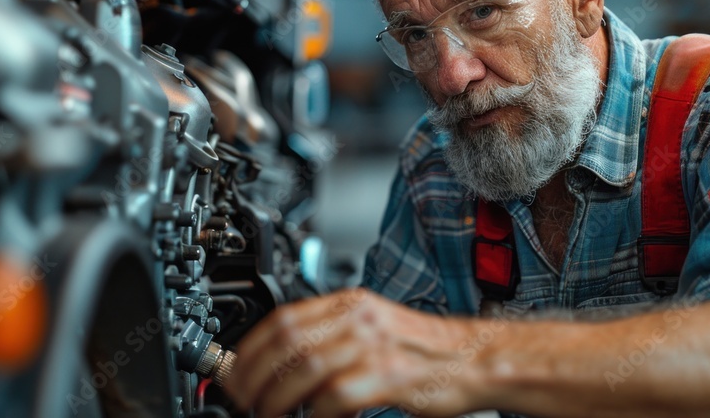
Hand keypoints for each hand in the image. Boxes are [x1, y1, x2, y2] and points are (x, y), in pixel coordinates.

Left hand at [224, 288, 483, 417]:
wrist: (475, 359)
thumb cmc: (424, 351)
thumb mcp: (371, 330)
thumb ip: (330, 339)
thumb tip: (281, 364)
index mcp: (350, 303)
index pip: (284, 317)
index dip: (249, 348)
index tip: (233, 373)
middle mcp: (359, 318)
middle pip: (287, 340)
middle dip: (254, 375)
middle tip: (242, 401)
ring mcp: (376, 344)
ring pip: (305, 368)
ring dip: (277, 399)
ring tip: (269, 416)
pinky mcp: (391, 375)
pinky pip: (337, 395)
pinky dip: (316, 414)